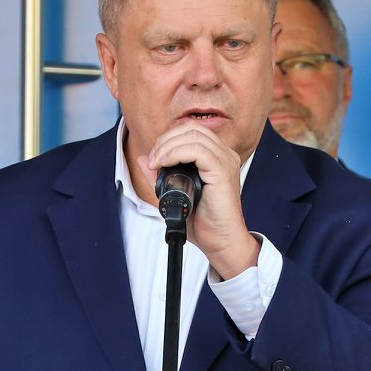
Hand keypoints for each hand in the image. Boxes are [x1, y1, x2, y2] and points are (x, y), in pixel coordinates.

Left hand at [142, 123, 258, 279]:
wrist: (219, 242)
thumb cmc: (204, 222)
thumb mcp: (174, 194)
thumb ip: (159, 176)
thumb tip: (144, 160)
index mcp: (217, 158)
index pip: (191, 131)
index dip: (168, 138)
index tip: (154, 159)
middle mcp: (224, 156)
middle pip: (192, 128)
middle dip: (166, 140)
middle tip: (153, 160)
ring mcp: (226, 162)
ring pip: (193, 135)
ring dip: (168, 146)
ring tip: (157, 163)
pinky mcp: (223, 171)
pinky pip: (198, 150)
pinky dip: (176, 153)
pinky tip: (165, 164)